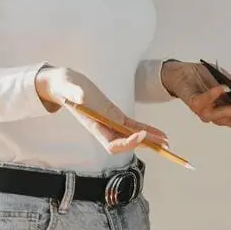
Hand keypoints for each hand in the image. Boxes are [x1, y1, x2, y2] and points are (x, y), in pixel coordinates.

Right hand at [36, 66, 168, 155]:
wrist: (64, 84)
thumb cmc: (65, 86)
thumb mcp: (70, 87)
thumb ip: (75, 94)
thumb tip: (82, 98)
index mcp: (94, 126)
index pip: (113, 144)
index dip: (127, 142)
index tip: (141, 134)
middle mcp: (103, 128)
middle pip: (126, 143)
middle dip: (144, 144)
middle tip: (163, 145)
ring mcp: (109, 123)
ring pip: (131, 135)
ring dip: (149, 139)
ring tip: (166, 141)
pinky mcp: (114, 115)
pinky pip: (131, 125)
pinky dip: (145, 128)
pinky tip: (157, 132)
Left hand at [159, 61, 230, 149]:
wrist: (177, 73)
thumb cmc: (200, 78)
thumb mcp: (224, 80)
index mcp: (224, 111)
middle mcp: (215, 115)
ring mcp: (205, 111)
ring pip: (221, 116)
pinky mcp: (194, 102)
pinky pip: (205, 99)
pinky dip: (215, 93)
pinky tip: (224, 87)